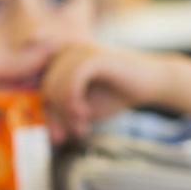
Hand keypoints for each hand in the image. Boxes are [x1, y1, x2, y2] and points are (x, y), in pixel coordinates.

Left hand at [41, 43, 167, 142]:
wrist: (152, 83)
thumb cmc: (114, 95)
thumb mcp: (81, 110)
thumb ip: (61, 117)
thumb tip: (49, 137)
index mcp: (57, 62)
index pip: (38, 91)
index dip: (46, 115)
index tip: (58, 137)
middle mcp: (63, 53)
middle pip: (44, 91)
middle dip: (56, 118)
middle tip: (72, 135)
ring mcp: (77, 51)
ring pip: (54, 87)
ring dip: (65, 113)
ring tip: (81, 126)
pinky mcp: (92, 55)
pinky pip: (70, 82)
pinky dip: (73, 102)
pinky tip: (84, 114)